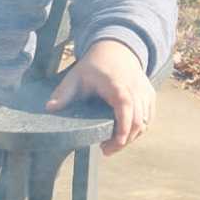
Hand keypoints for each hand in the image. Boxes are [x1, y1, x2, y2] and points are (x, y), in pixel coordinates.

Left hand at [52, 37, 154, 154]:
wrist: (116, 49)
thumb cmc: (95, 65)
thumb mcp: (75, 77)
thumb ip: (63, 94)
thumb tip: (49, 108)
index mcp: (117, 86)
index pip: (126, 110)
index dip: (123, 130)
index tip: (112, 146)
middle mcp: (136, 89)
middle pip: (138, 122)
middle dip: (124, 141)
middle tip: (106, 150)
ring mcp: (145, 93)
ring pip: (145, 123)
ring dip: (131, 137)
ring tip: (112, 143)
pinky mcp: (150, 96)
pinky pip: (149, 118)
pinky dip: (138, 129)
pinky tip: (123, 134)